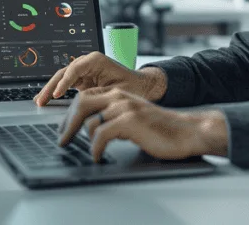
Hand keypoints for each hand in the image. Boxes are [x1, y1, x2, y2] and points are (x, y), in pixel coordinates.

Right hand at [34, 51, 166, 105]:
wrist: (141, 86)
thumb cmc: (132, 87)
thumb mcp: (116, 92)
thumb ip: (99, 95)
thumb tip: (83, 103)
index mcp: (96, 60)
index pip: (75, 68)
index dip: (64, 82)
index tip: (57, 94)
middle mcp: (88, 62)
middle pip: (64, 72)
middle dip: (51, 86)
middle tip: (42, 100)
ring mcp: (84, 70)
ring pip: (62, 78)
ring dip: (50, 89)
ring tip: (39, 101)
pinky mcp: (82, 79)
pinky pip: (66, 84)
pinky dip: (56, 91)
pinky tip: (46, 99)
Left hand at [58, 87, 227, 161]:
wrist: (186, 131)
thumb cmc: (161, 128)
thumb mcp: (133, 116)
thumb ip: (114, 117)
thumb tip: (92, 128)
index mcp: (119, 93)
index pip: (85, 96)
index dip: (70, 113)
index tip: (63, 128)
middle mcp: (119, 96)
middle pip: (81, 103)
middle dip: (67, 123)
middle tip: (62, 139)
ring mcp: (124, 108)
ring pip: (88, 120)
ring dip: (81, 138)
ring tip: (83, 150)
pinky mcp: (130, 121)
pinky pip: (100, 135)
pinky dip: (95, 148)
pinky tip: (97, 156)